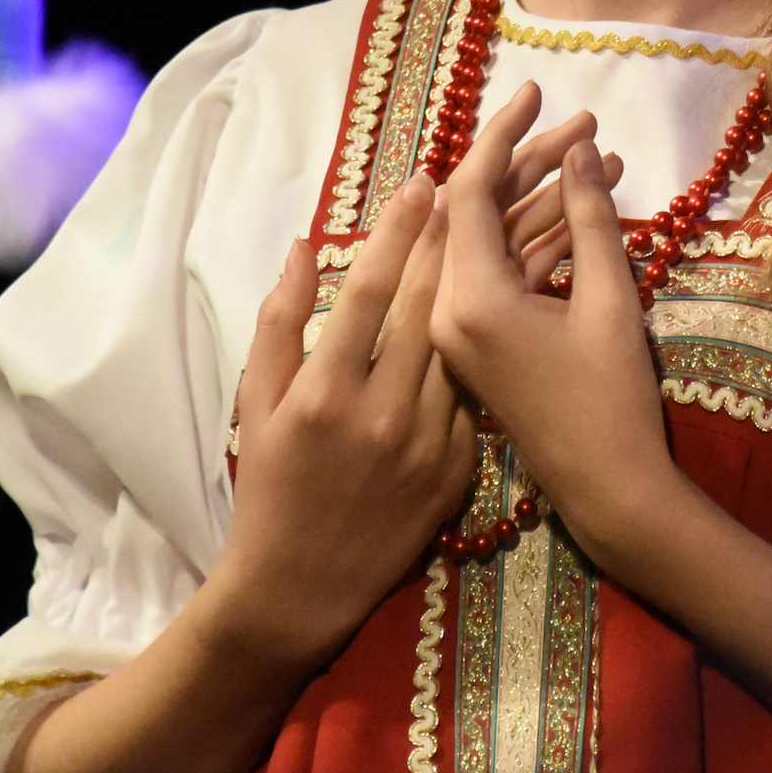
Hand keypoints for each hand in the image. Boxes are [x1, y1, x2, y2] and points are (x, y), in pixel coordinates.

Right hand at [208, 180, 478, 669]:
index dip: (397, 233)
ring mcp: (430, 447)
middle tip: (481, 185)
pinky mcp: (461, 472)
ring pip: (465, 346)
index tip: (421, 184)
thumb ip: (278, 322)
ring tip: (513, 227)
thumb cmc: (271, 487)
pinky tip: (515, 307)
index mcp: (327, 394)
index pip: (369, 293)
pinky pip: (476, 396)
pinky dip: (492, 349)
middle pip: (428, 308)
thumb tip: (300, 247)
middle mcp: (384, 416)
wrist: (304, 589)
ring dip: (489, 284)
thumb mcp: (257, 403)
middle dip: (453, 240)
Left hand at [430, 83, 678, 554]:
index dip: (503, 134)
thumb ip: (592, 220)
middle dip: (531, 161)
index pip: (468, 192)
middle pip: (477, 210)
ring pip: (492, 242)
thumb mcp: (610, 303)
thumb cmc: (614, 403)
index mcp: (468, 301)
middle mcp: (449, 312)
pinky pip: (499, 276)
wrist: (610, 496)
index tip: (537, 90)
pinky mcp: (479, 347)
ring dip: (542, 198)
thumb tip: (579, 150)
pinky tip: (586, 207)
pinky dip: (538, 241)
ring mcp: (461, 333)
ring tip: (602, 155)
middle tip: (586, 122)